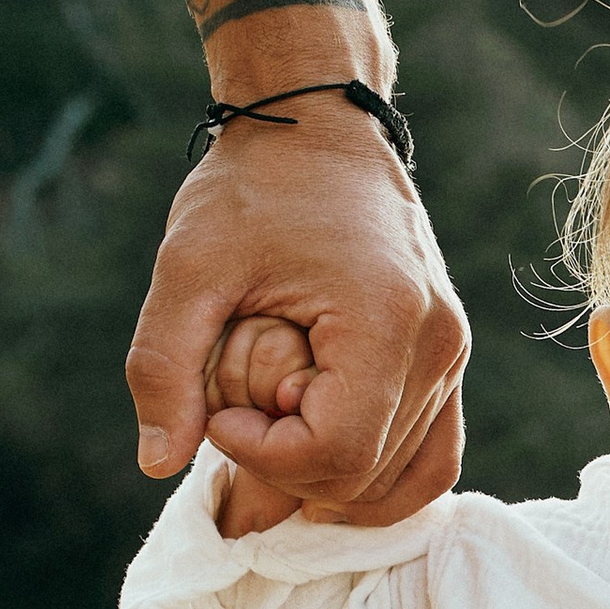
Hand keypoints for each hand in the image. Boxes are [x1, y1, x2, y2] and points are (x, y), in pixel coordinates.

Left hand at [127, 96, 469, 527]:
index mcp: (383, 320)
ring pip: (402, 482)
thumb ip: (163, 367)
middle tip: (239, 412)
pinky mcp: (448, 360)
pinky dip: (377, 480)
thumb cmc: (252, 187)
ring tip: (275, 431)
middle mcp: (436, 347)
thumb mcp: (188, 268)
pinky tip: (318, 462)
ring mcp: (451, 357)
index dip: (263, 454)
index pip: (335, 453)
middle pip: (365, 477)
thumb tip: (158, 464)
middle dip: (288, 468)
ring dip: (328, 481)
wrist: (319, 126)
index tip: (219, 408)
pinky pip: (431, 458)